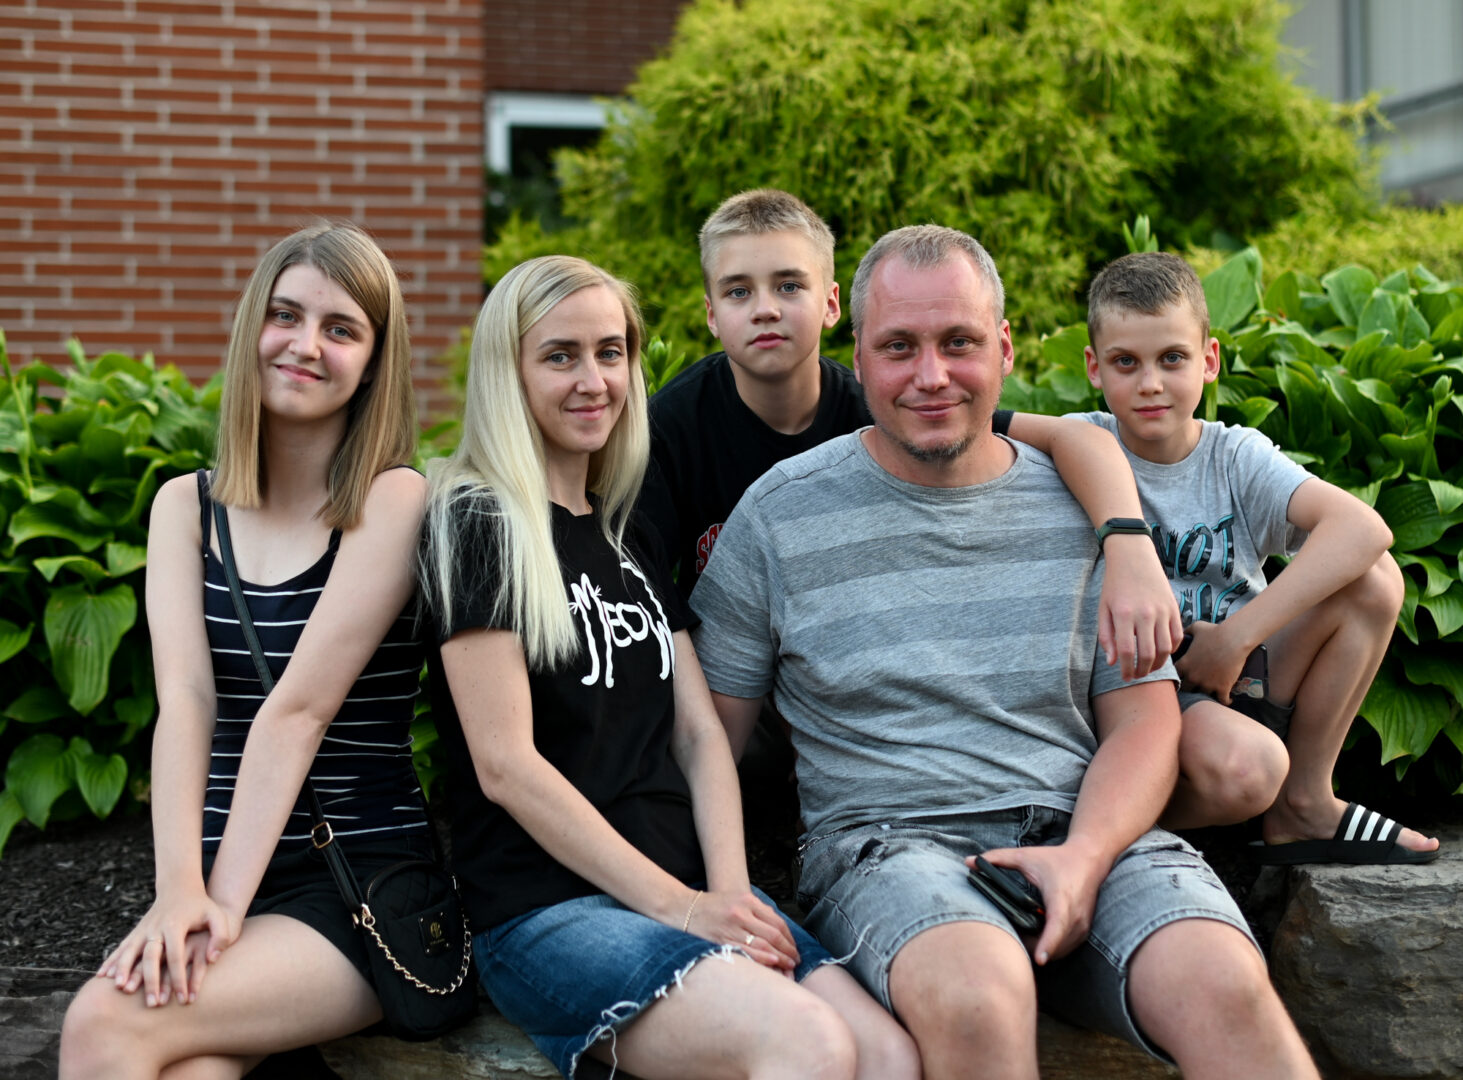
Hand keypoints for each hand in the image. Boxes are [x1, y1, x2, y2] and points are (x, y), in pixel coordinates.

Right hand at [98, 888, 237, 1005]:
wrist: (179, 888)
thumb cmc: (202, 906)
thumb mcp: (217, 916)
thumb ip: (221, 936)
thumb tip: (213, 959)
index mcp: (176, 926)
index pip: (177, 956)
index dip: (179, 978)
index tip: (183, 999)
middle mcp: (157, 928)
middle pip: (151, 957)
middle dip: (151, 981)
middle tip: (153, 1004)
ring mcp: (144, 930)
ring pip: (130, 951)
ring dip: (123, 970)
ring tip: (121, 989)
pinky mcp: (136, 932)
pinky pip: (121, 948)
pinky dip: (111, 961)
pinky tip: (102, 976)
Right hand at [684, 889, 799, 973]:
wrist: (684, 909)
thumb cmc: (714, 906)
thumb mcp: (737, 900)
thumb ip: (757, 911)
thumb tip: (779, 930)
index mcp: (747, 900)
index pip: (776, 921)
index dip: (789, 937)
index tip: (794, 947)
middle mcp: (741, 912)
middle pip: (773, 933)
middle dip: (788, 949)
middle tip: (796, 960)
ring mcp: (732, 927)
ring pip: (764, 944)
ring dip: (780, 956)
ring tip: (789, 965)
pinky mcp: (722, 940)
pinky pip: (747, 951)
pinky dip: (763, 958)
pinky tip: (773, 963)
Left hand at [973, 841, 1106, 966]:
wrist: (1089, 859)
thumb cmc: (1057, 859)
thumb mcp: (1025, 856)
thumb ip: (997, 858)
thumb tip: (968, 862)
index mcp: (1062, 898)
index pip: (1058, 926)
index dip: (1048, 944)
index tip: (1040, 959)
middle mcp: (1076, 916)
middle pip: (1055, 945)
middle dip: (1033, 950)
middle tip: (1010, 944)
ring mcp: (1082, 926)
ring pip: (1061, 950)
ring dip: (1042, 951)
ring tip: (1020, 942)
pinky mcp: (1084, 930)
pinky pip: (1066, 948)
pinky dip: (1051, 948)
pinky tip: (1035, 942)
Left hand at [1098, 534, 1181, 680]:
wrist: (1133, 556)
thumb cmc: (1114, 584)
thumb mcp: (1103, 609)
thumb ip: (1106, 636)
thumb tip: (1112, 662)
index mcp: (1124, 614)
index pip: (1127, 651)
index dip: (1126, 669)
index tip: (1125, 677)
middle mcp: (1145, 614)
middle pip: (1148, 654)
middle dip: (1143, 671)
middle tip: (1137, 676)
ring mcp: (1162, 611)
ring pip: (1166, 648)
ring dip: (1158, 664)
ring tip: (1149, 668)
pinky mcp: (1174, 607)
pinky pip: (1178, 636)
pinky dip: (1172, 649)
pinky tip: (1162, 653)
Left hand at [1173, 620, 1249, 705]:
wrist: (1234, 639)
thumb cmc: (1216, 631)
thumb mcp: (1197, 627)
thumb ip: (1187, 631)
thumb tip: (1182, 631)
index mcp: (1185, 664)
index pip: (1173, 676)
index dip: (1177, 677)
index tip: (1181, 678)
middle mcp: (1193, 677)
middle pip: (1186, 689)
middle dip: (1189, 689)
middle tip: (1195, 688)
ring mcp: (1208, 684)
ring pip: (1203, 696)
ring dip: (1206, 695)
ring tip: (1210, 695)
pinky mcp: (1222, 688)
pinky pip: (1221, 700)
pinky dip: (1224, 701)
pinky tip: (1227, 700)